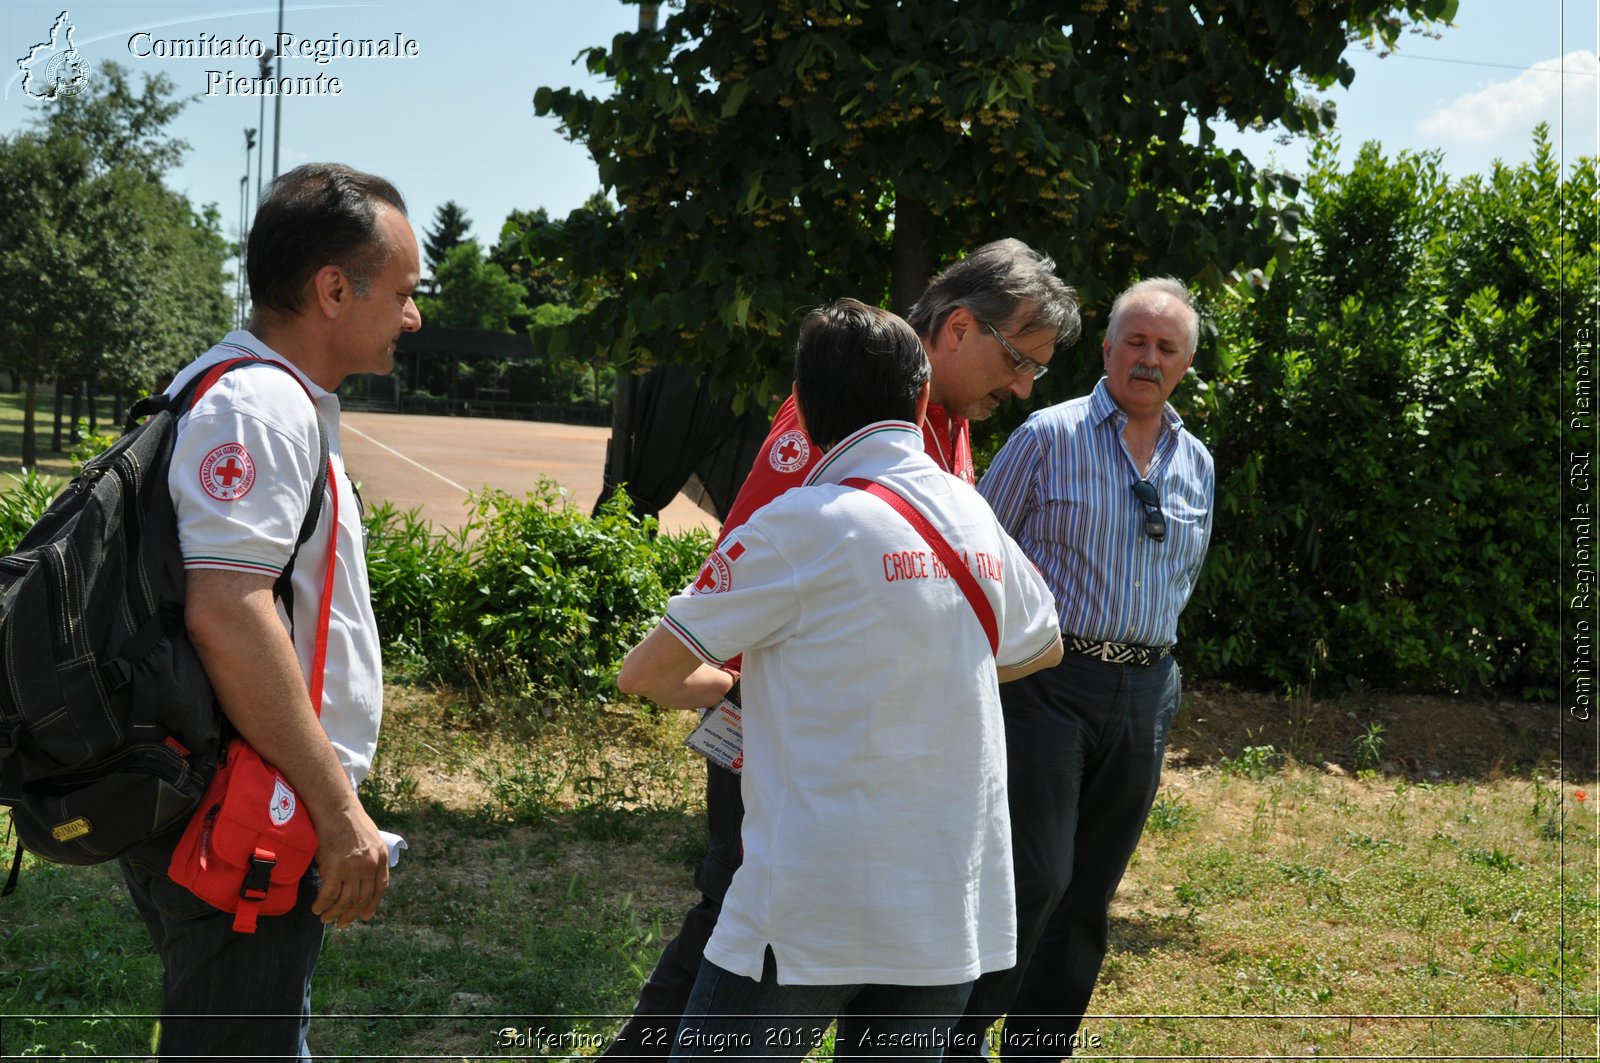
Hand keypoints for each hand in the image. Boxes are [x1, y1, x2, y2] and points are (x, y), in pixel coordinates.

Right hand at [311, 800, 389, 928]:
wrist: (335, 807)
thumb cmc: (347, 818)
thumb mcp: (370, 836)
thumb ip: (369, 854)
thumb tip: (362, 871)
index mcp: (380, 857)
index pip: (379, 888)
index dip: (372, 904)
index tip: (364, 915)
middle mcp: (369, 865)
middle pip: (362, 898)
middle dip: (351, 914)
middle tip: (342, 924)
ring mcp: (353, 868)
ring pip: (345, 901)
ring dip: (335, 913)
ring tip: (327, 919)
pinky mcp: (335, 869)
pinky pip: (329, 895)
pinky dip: (322, 905)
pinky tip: (317, 909)